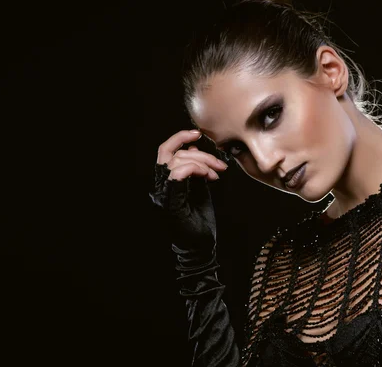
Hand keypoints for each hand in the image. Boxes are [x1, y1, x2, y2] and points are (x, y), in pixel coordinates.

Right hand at [149, 130, 228, 265]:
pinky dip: (193, 170)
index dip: (180, 138)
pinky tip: (207, 176)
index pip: (166, 152)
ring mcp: (164, 195)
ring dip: (201, 163)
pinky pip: (176, 177)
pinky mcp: (171, 204)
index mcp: (168, 182)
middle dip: (201, 155)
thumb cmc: (200, 221)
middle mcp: (162, 187)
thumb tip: (196, 151)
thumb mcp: (200, 190)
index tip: (198, 134)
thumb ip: (196, 171)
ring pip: (176, 163)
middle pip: (174, 154)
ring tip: (215, 174)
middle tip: (219, 165)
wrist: (202, 246)